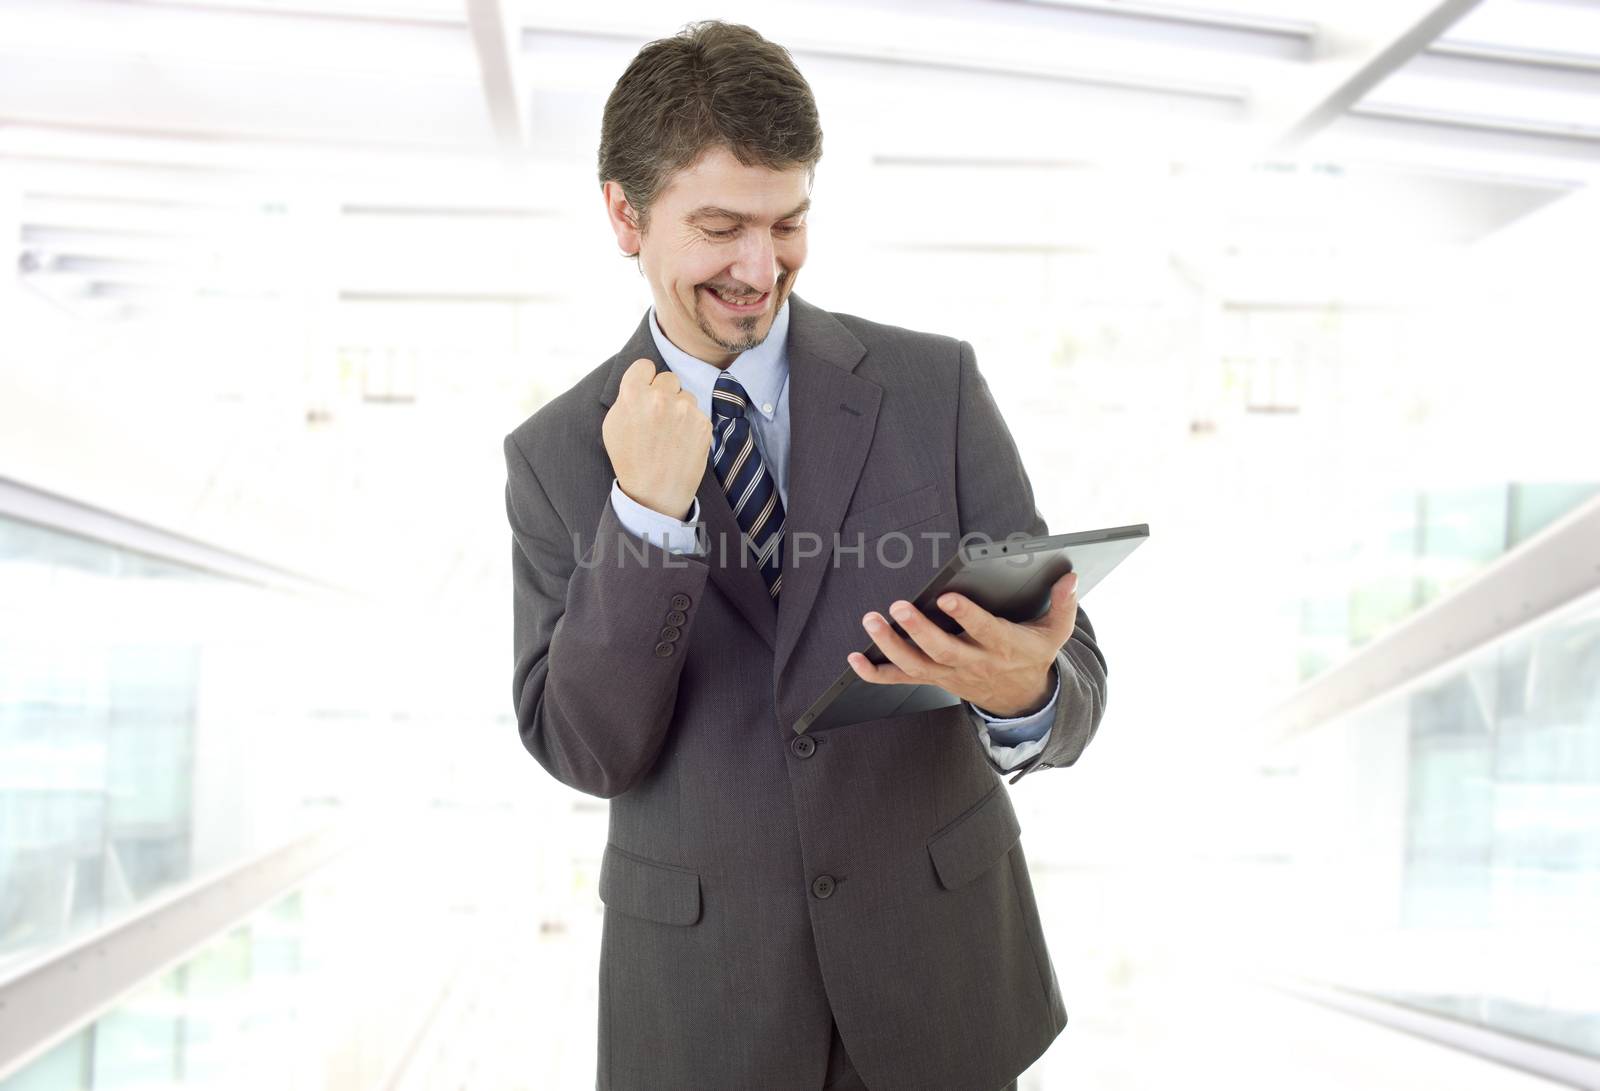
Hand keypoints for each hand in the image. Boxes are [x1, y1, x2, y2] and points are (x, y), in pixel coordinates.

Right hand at [602, 359, 712, 518]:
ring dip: (679, 409)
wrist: (656, 493)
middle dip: (663, 393)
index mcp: (633, 394)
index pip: (644, 366)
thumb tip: (641, 379)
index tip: (644, 392)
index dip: (644, 380)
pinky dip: (692, 424)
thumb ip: (626, 397)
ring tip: (669, 435)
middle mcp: (661, 397)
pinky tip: (681, 442)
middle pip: (668, 378)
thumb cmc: (630, 460)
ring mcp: (685, 409)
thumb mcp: (613, 425)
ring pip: (685, 395)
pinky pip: (697, 413)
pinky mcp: (703, 422)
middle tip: (657, 418)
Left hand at [847, 570, 1078, 716]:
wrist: (1020, 697)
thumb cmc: (1032, 654)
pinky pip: (899, 680)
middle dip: (918, 629)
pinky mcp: (933, 679)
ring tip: (871, 619)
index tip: (947, 596)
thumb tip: (1070, 577)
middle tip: (898, 605)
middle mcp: (972, 662)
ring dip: (890, 645)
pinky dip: (874, 672)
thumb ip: (1063, 605)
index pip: (983, 631)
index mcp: (1002, 646)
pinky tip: (853, 658)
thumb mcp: (1055, 633)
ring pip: (915, 664)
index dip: (965, 616)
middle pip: (941, 649)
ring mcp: (949, 674)